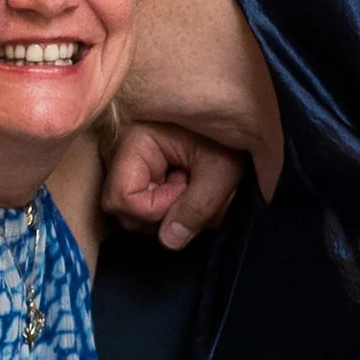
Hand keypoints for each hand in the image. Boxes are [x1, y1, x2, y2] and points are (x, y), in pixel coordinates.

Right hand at [103, 121, 245, 248]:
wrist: (239, 118)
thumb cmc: (230, 137)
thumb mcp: (221, 170)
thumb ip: (197, 207)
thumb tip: (169, 241)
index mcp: (134, 141)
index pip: (123, 198)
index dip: (156, 209)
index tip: (186, 191)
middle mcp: (120, 151)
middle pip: (121, 208)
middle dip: (158, 213)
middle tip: (190, 190)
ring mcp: (126, 162)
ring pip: (130, 211)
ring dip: (163, 210)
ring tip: (189, 184)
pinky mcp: (138, 171)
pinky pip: (140, 203)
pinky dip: (163, 204)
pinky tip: (183, 185)